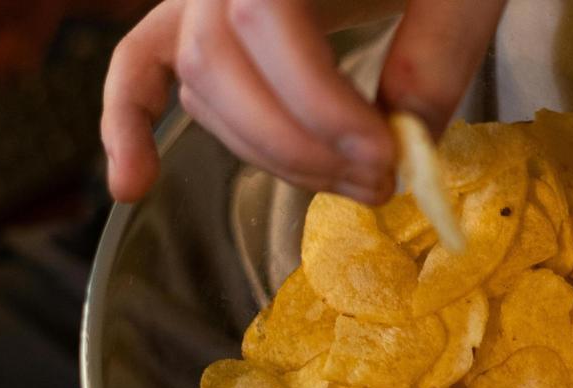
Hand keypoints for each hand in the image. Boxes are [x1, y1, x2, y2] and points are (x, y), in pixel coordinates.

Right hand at [101, 0, 507, 203]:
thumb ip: (443, 44)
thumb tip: (412, 137)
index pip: (265, 21)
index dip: (320, 105)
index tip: (387, 156)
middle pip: (220, 66)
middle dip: (300, 148)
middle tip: (380, 184)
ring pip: (199, 87)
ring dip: (270, 156)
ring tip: (352, 185)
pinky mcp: (194, 16)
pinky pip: (138, 64)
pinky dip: (129, 123)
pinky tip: (133, 184)